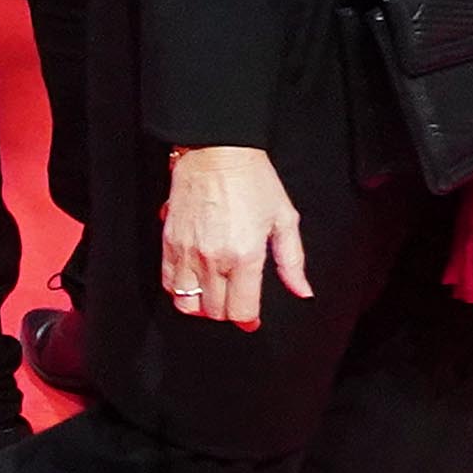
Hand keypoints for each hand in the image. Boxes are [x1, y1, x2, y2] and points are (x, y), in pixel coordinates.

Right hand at [159, 145, 310, 331]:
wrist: (215, 152)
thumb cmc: (253, 181)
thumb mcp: (284, 219)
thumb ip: (292, 261)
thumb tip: (302, 291)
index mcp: (245, 256)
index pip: (240, 311)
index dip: (248, 321)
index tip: (251, 319)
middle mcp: (214, 260)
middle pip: (215, 311)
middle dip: (228, 312)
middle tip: (236, 299)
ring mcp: (188, 253)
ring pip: (187, 303)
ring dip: (201, 305)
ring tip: (213, 293)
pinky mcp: (169, 243)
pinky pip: (169, 283)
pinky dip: (180, 290)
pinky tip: (194, 280)